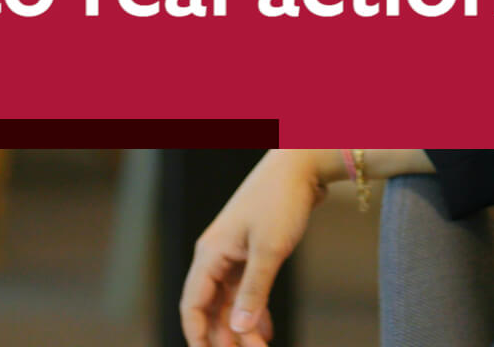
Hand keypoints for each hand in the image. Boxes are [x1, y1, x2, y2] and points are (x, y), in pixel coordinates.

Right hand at [179, 150, 330, 345]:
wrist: (301, 164)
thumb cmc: (281, 200)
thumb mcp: (269, 249)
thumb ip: (253, 292)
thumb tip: (238, 330)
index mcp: (210, 254)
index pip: (192, 305)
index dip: (197, 336)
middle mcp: (217, 255)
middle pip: (212, 307)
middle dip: (226, 336)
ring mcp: (234, 253)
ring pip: (230, 300)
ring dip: (242, 325)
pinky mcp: (253, 250)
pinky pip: (246, 289)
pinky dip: (254, 309)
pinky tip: (266, 329)